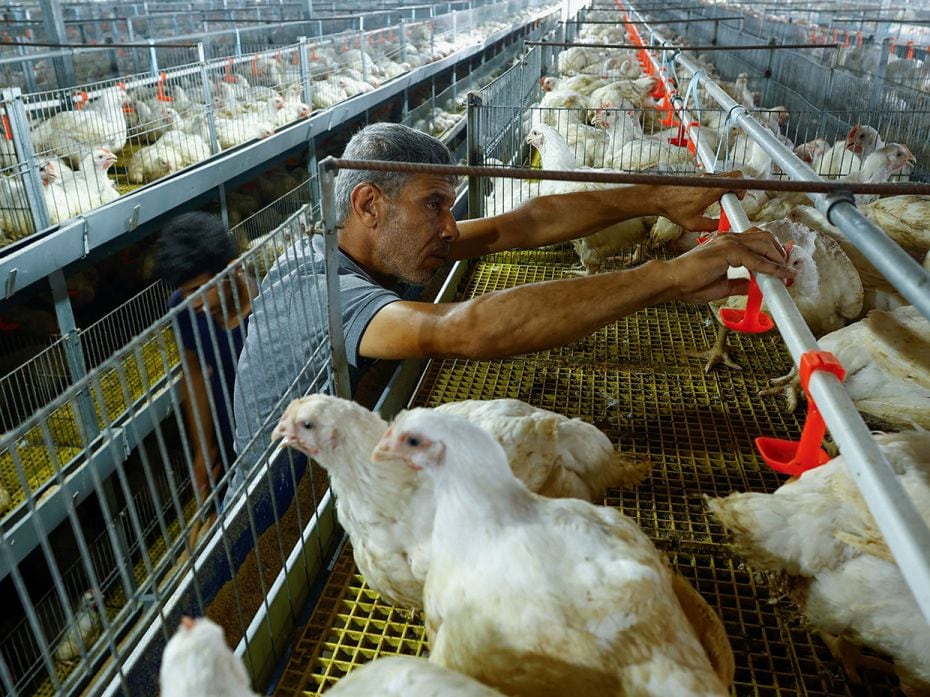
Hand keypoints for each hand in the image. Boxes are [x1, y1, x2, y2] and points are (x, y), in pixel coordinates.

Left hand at [655, 170, 745, 231]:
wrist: (658, 196)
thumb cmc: (673, 208)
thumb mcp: (693, 224)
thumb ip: (711, 225)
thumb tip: (722, 226)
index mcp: (710, 189)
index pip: (737, 180)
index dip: (741, 190)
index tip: (737, 200)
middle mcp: (709, 179)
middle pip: (735, 176)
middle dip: (737, 189)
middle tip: (730, 201)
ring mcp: (705, 176)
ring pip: (726, 177)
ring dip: (727, 188)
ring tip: (719, 202)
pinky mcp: (701, 177)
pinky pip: (717, 179)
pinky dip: (719, 187)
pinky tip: (710, 199)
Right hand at [659, 227, 796, 303]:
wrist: (671, 281)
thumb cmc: (689, 283)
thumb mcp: (722, 286)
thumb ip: (739, 284)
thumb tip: (754, 287)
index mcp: (726, 244)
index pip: (757, 241)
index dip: (774, 253)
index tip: (785, 268)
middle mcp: (729, 238)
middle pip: (765, 237)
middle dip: (781, 253)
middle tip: (789, 270)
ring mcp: (728, 242)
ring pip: (764, 243)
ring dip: (779, 259)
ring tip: (785, 273)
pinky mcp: (727, 250)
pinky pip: (756, 259)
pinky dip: (770, 268)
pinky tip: (779, 276)